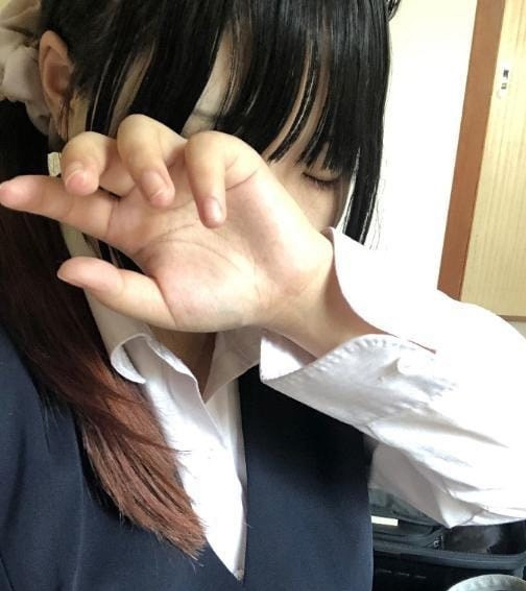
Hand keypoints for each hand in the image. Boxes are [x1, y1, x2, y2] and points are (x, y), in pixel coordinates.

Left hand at [0, 115, 333, 340]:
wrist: (280, 293)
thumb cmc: (223, 297)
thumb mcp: (165, 305)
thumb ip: (118, 290)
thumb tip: (64, 268)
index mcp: (130, 225)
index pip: (76, 201)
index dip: (41, 194)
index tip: (7, 193)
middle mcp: (150, 192)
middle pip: (100, 149)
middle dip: (80, 158)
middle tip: (81, 184)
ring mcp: (187, 173)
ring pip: (142, 132)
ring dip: (139, 160)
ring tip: (160, 201)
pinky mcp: (228, 161)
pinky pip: (203, 147)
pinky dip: (204, 177)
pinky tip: (215, 216)